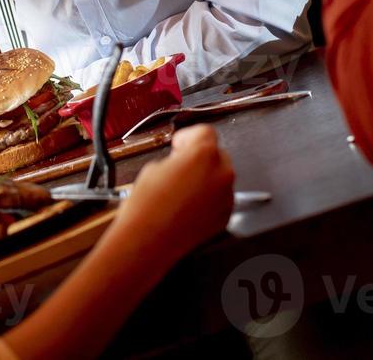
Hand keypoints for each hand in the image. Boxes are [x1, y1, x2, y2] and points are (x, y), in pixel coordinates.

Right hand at [113, 125, 234, 261]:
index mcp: (204, 154)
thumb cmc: (147, 206)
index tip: (180, 145)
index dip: (188, 138)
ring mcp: (226, 196)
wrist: (148, 240)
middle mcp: (221, 174)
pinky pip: (220, 198)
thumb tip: (184, 161)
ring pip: (220, 177)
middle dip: (200, 159)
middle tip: (180, 168)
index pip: (205, 132)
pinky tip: (187, 206)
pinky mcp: (225, 216)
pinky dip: (208, 199)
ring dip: (205, 179)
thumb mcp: (155, 167)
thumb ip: (178, 158)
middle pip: (217, 154)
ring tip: (181, 191)